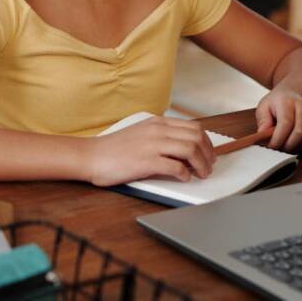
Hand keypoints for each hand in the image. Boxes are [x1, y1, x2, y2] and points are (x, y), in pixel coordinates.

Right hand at [86, 116, 215, 186]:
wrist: (92, 155)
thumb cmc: (114, 148)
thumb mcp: (140, 133)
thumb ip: (161, 136)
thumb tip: (184, 149)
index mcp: (156, 122)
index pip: (193, 127)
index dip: (207, 142)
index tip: (209, 154)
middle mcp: (157, 130)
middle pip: (196, 137)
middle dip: (208, 154)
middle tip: (208, 167)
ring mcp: (152, 145)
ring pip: (190, 149)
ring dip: (201, 165)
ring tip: (201, 174)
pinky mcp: (146, 161)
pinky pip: (176, 167)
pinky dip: (185, 174)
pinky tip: (183, 179)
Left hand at [255, 88, 301, 151]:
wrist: (293, 95)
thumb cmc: (276, 103)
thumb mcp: (263, 107)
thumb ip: (263, 120)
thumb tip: (263, 134)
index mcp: (288, 102)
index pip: (286, 122)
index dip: (278, 137)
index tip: (271, 145)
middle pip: (300, 133)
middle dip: (286, 145)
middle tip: (276, 147)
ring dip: (293, 148)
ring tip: (282, 144)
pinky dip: (299, 148)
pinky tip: (290, 143)